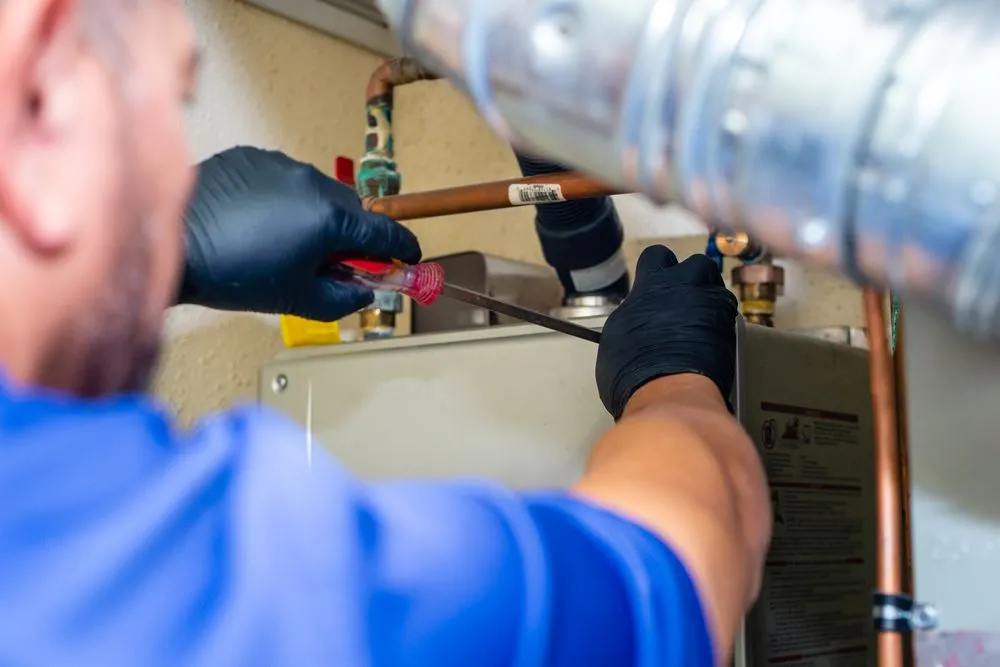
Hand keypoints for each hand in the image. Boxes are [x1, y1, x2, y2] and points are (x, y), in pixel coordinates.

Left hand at [178, 147, 421, 320]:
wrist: (173, 243)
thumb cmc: (235, 274)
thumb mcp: (298, 299)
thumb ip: (344, 297)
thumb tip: (364, 292)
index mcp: (331, 218)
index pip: (384, 232)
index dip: (402, 248)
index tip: (410, 257)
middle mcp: (313, 182)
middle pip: (351, 210)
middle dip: (351, 236)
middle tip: (334, 263)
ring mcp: (280, 165)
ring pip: (317, 193)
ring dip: (316, 216)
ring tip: (286, 243)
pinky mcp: (251, 157)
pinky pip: (283, 179)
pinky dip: (284, 199)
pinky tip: (259, 222)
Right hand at [596, 245, 737, 418]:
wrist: (669, 391)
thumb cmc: (631, 370)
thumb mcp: (617, 338)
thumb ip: (630, 319)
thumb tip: (634, 321)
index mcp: (650, 285)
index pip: (657, 256)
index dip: (660, 269)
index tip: (657, 285)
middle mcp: (683, 285)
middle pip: (696, 264)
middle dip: (694, 280)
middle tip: (686, 301)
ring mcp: (711, 303)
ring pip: (717, 289)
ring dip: (712, 301)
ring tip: (702, 324)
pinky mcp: (731, 326)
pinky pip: (729, 316)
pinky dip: (722, 326)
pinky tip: (713, 344)